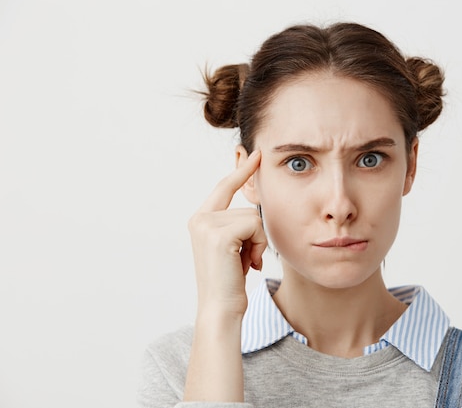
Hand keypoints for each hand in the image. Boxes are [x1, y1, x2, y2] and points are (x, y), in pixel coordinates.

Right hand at [187, 150, 265, 317]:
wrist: (220, 308)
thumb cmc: (230, 282)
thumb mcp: (235, 247)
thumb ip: (239, 225)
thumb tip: (256, 209)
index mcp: (201, 220)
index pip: (225, 187)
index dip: (242, 171)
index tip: (256, 154)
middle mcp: (200, 218)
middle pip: (248, 208)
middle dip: (257, 235)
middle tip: (248, 259)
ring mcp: (207, 224)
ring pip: (254, 218)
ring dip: (259, 243)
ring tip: (245, 263)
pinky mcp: (219, 233)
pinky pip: (256, 226)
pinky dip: (259, 245)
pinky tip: (248, 264)